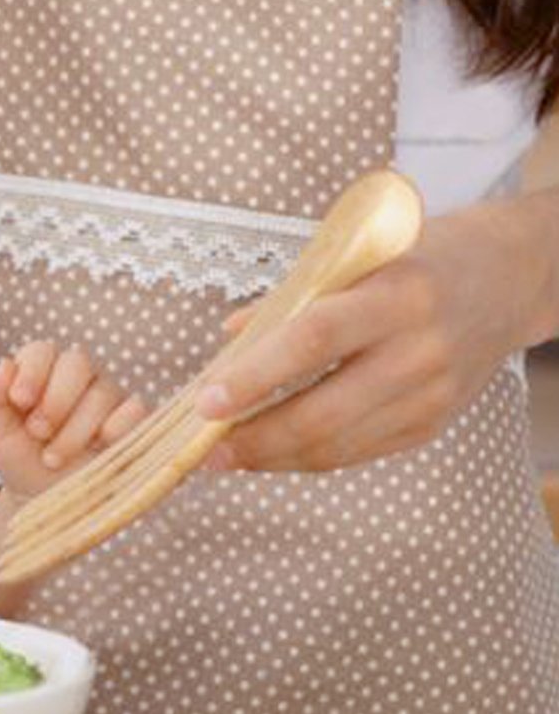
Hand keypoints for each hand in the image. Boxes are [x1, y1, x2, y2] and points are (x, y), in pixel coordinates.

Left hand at [0, 341, 147, 498]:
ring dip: (74, 430)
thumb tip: (5, 365)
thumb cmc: (20, 458)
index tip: (19, 401)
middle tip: (37, 432)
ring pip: (101, 393)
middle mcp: (79, 376)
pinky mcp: (133, 421)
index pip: (42, 351)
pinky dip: (118, 428)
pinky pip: (135, 410)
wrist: (45, 499)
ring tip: (53, 458)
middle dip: (54, 400)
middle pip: (77, 363)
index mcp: (42, 369)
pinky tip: (99, 448)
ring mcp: (109, 396)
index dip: (31, 373)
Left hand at [195, 194, 557, 471]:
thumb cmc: (415, 256)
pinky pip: (360, 451)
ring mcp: (432, 394)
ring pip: (339, 445)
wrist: (510, 278)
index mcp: (396, 294)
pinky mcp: (434, 423)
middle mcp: (420, 349)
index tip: (206, 401)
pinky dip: (309, 457)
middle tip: (203, 448)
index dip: (256, 376)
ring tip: (225, 456)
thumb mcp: (356, 255)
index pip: (313, 341)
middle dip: (255, 438)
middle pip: (324, 412)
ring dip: (274, 458)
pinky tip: (271, 452)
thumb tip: (228, 338)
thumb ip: (291, 297)